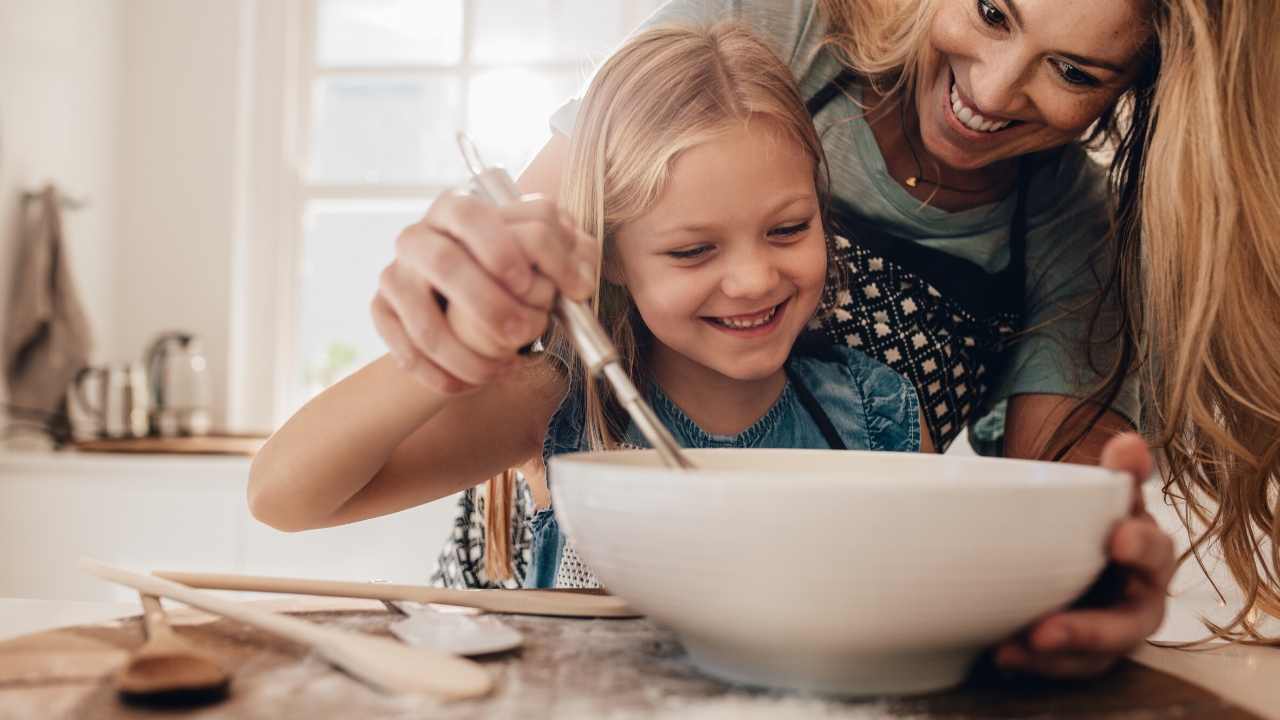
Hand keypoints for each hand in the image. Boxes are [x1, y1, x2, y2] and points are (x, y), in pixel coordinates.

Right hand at [371, 192, 597, 393]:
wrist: (462, 302)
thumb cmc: (513, 274)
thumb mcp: (544, 256)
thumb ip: (568, 257)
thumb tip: (582, 282)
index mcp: (458, 209)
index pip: (472, 216)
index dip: (500, 248)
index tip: (529, 282)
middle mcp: (419, 237)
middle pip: (444, 263)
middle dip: (488, 305)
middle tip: (524, 333)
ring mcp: (396, 275)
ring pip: (422, 319)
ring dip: (466, 354)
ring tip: (503, 368)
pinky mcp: (381, 310)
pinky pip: (404, 350)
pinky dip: (439, 374)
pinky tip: (468, 385)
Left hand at [993, 432, 1175, 676]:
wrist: (1070, 549)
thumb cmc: (1092, 523)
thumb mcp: (1101, 496)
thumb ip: (1115, 475)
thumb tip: (1130, 442)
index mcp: (1148, 554)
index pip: (1155, 552)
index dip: (1140, 547)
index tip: (1116, 537)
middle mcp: (1137, 599)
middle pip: (1129, 624)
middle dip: (1090, 629)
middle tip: (1046, 630)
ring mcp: (1111, 633)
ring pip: (1094, 657)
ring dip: (1056, 656)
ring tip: (1016, 648)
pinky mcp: (1084, 656)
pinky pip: (1064, 668)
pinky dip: (1035, 664)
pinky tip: (1001, 653)